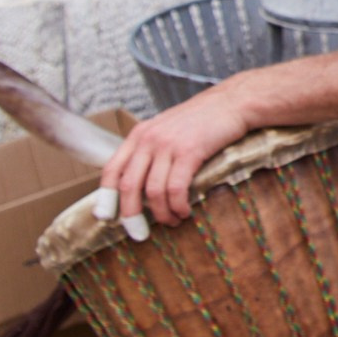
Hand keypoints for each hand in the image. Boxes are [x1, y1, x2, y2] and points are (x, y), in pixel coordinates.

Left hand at [97, 76, 256, 229]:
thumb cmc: (203, 119)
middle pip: (128, 186)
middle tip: (139, 234)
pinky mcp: (189, 152)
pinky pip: (176, 188)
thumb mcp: (168, 128)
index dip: (105, 197)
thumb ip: (152, 149)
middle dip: (131, 215)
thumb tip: (144, 181)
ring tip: (172, 221)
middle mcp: (149, 139)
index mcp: (139, 134)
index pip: (111, 170)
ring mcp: (168, 145)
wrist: (232, 102)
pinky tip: (185, 211)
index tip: (105, 218)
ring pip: (153, 191)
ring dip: (161, 214)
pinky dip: (178, 206)